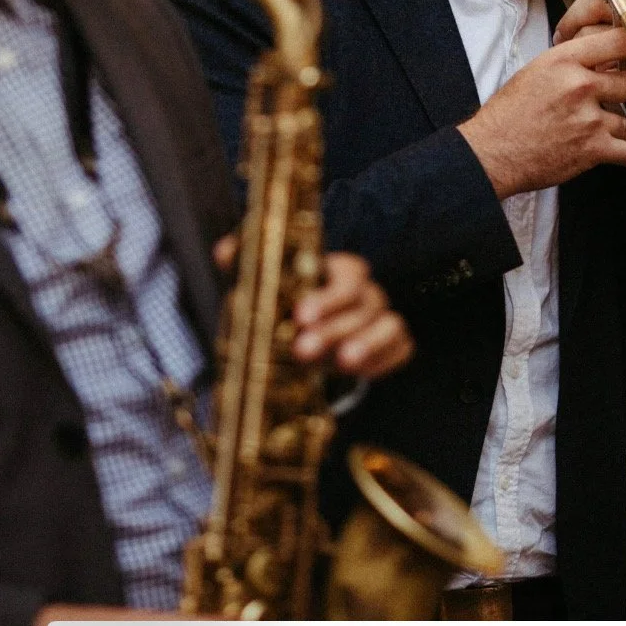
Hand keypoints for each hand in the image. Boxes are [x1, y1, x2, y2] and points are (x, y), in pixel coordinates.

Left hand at [212, 239, 412, 379]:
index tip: (300, 315)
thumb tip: (224, 252)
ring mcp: (382, 317)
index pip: (349, 271)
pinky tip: (362, 372)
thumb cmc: (288, 305)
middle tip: (305, 349)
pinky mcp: (394, 344)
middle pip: (363, 302)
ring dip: (366, 344)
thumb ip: (247, 263)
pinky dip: (385, 358)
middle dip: (335, 327)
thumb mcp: (265, 284)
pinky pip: (401, 347)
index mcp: (339, 270)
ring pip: (387, 324)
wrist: (306, 339)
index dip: (328, 295)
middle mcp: (365, 291)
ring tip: (343, 364)